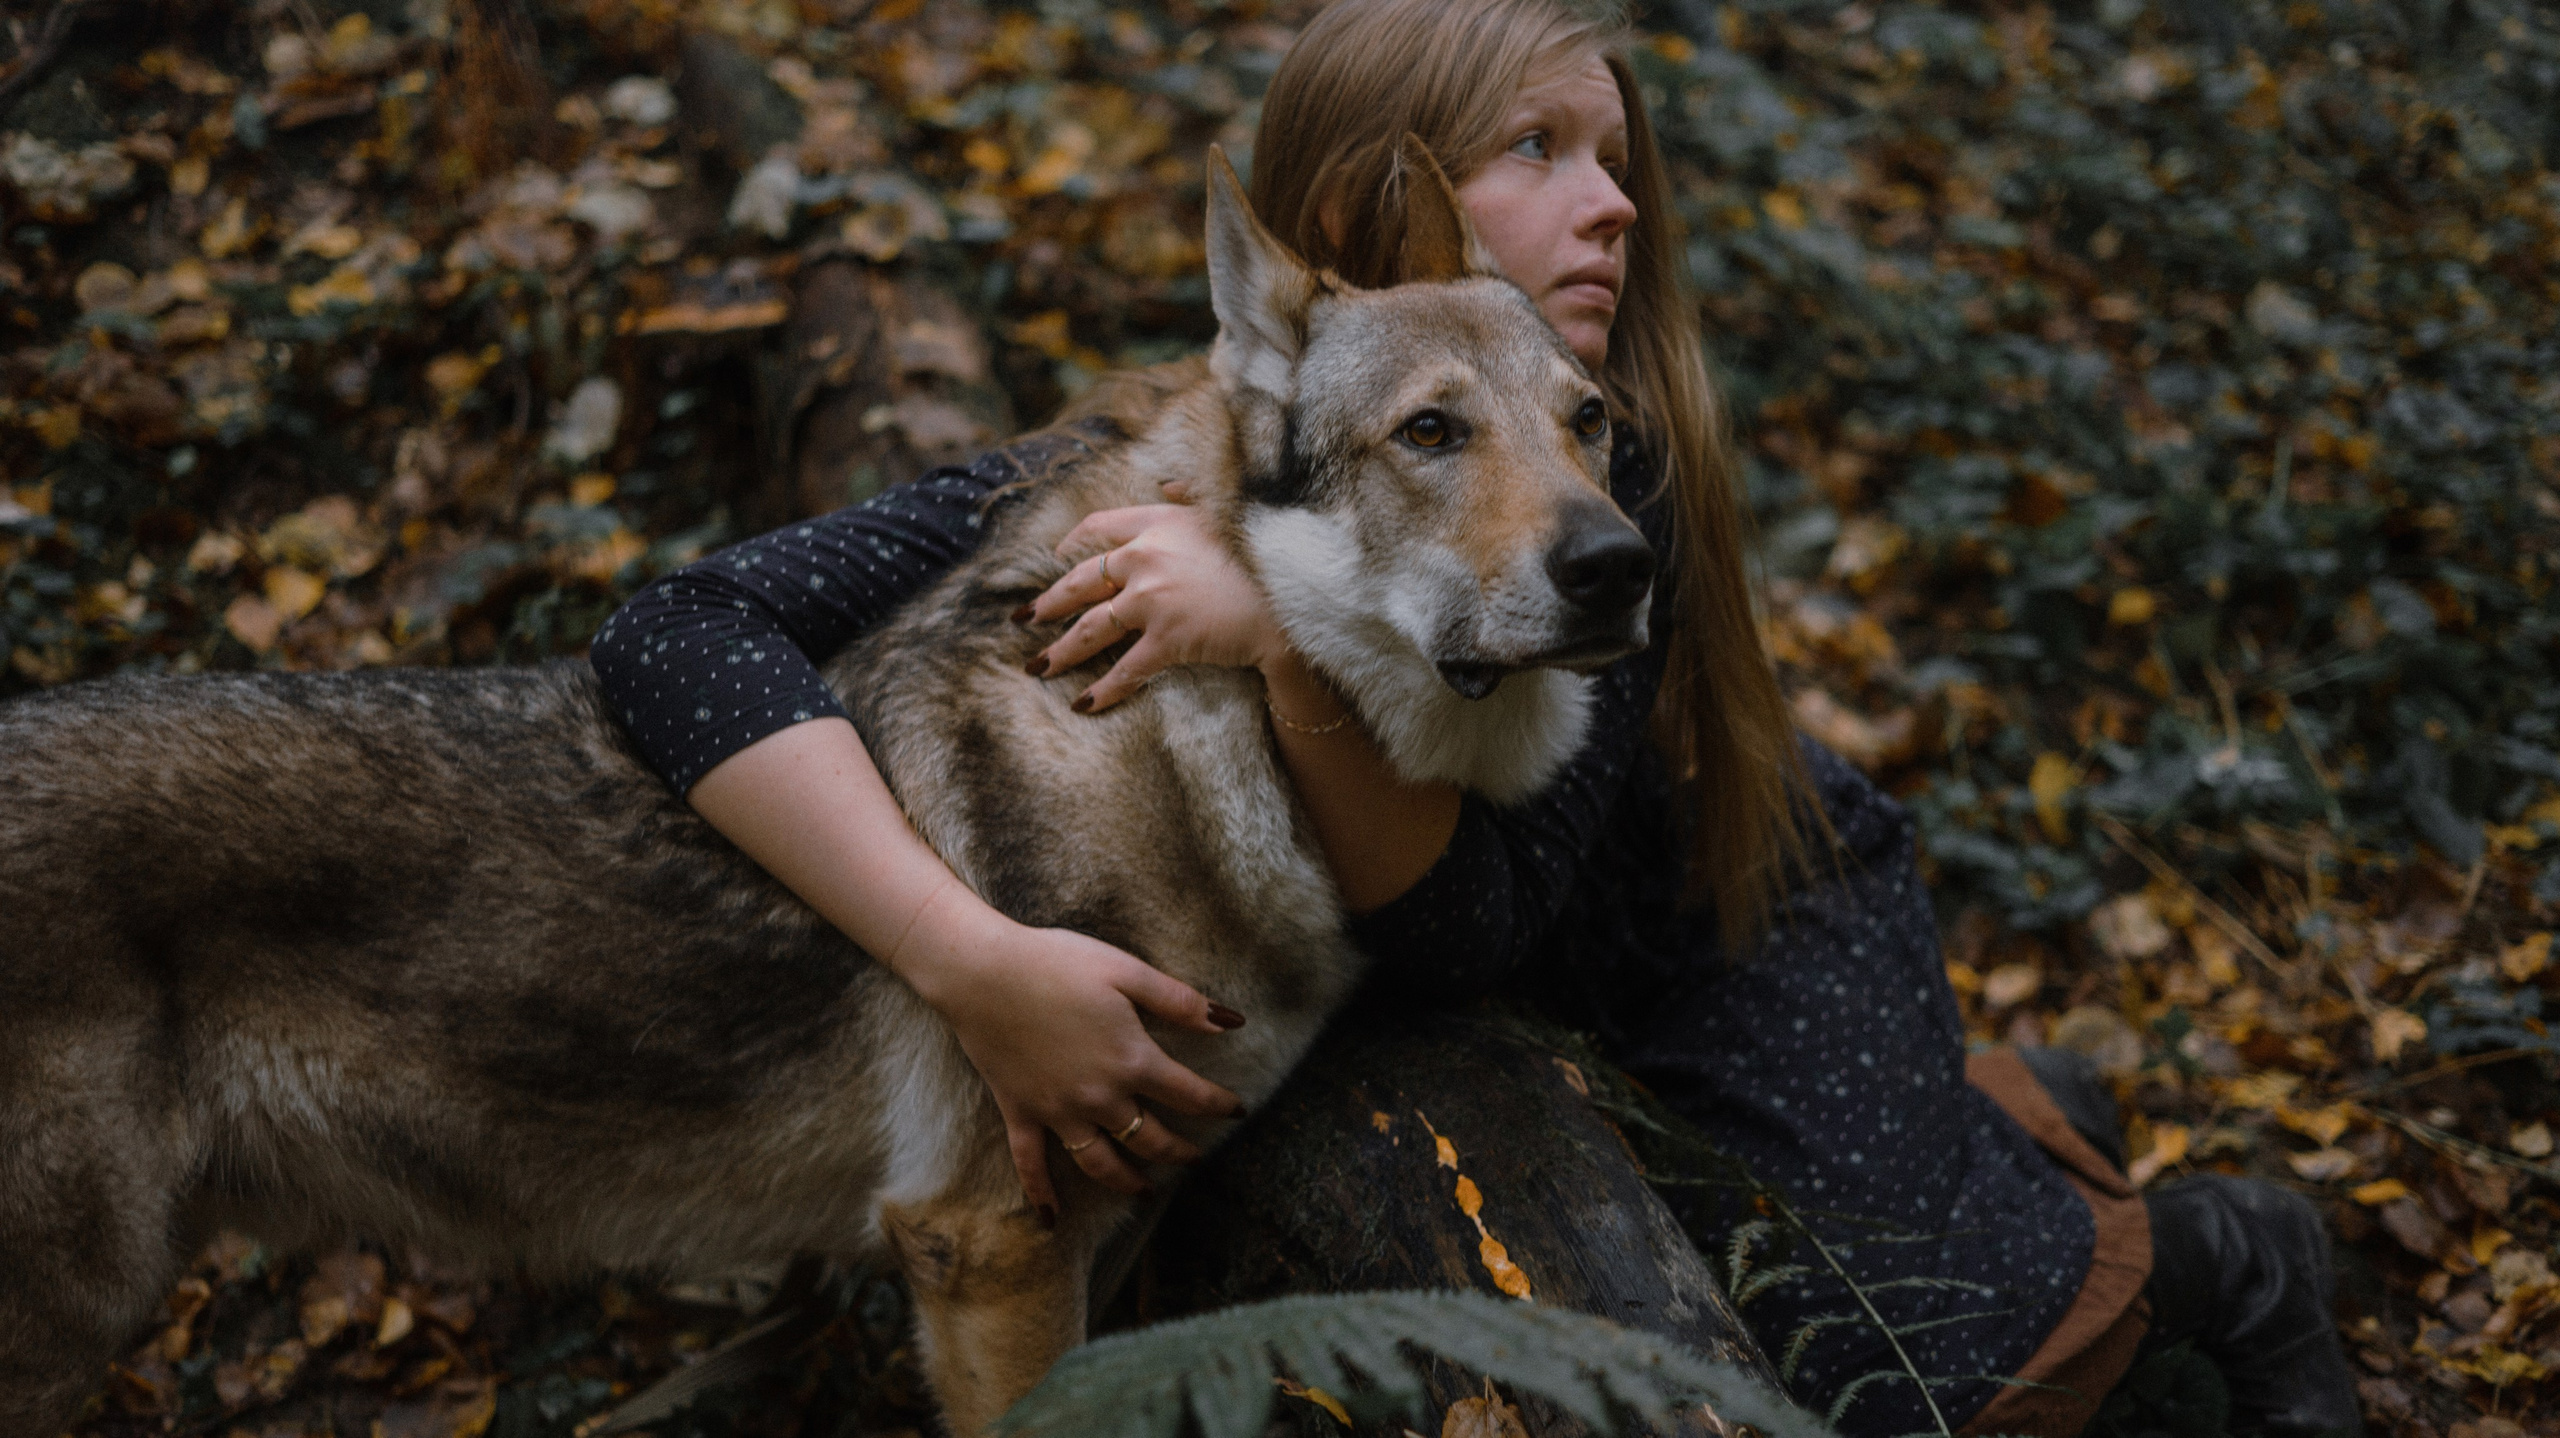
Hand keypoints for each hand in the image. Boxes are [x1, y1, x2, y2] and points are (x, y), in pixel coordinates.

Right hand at [891, 882, 1245, 1214]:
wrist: (983, 972)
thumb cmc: (1057, 962)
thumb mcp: (1127, 972)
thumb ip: (1180, 1002)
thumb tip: (1230, 1022)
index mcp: (1131, 1060)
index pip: (1190, 1095)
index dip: (1219, 1105)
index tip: (1236, 1111)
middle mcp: (1099, 1098)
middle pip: (1150, 1139)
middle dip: (1179, 1152)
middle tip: (1194, 1159)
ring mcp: (1058, 1111)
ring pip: (1100, 1163)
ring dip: (1128, 1181)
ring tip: (1145, 1191)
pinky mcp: (1020, 1113)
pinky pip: (1031, 1165)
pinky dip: (1041, 1195)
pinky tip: (1051, 1220)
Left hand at [1021, 492, 1287, 712]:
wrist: (1294, 595)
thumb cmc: (1267, 550)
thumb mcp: (1227, 508)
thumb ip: (1192, 494)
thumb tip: (1167, 482)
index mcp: (1159, 521)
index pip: (1099, 528)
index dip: (1072, 544)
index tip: (1056, 558)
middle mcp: (1146, 557)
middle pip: (1081, 581)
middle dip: (1048, 603)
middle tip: (1025, 619)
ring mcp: (1153, 600)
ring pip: (1090, 628)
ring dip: (1060, 651)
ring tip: (1038, 666)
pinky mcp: (1168, 639)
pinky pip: (1125, 669)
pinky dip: (1103, 691)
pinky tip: (1083, 704)